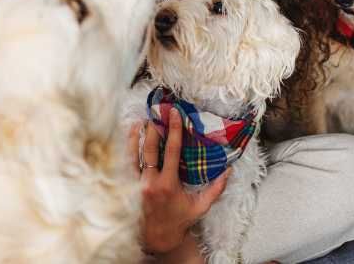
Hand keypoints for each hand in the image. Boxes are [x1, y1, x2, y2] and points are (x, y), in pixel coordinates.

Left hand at [128, 109, 229, 254]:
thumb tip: (229, 170)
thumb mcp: (201, 206)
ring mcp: (134, 186)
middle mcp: (149, 183)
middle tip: (156, 114)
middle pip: (149, 150)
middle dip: (153, 129)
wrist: (156, 239)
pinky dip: (125, 153)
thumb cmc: (179, 221)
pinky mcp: (126, 190)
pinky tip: (127, 142)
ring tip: (138, 123)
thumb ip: (216, 189)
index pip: (171, 151)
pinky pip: (123, 167)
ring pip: (131, 157)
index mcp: (168, 184)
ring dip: (135, 138)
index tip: (174, 116)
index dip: (173, 131)